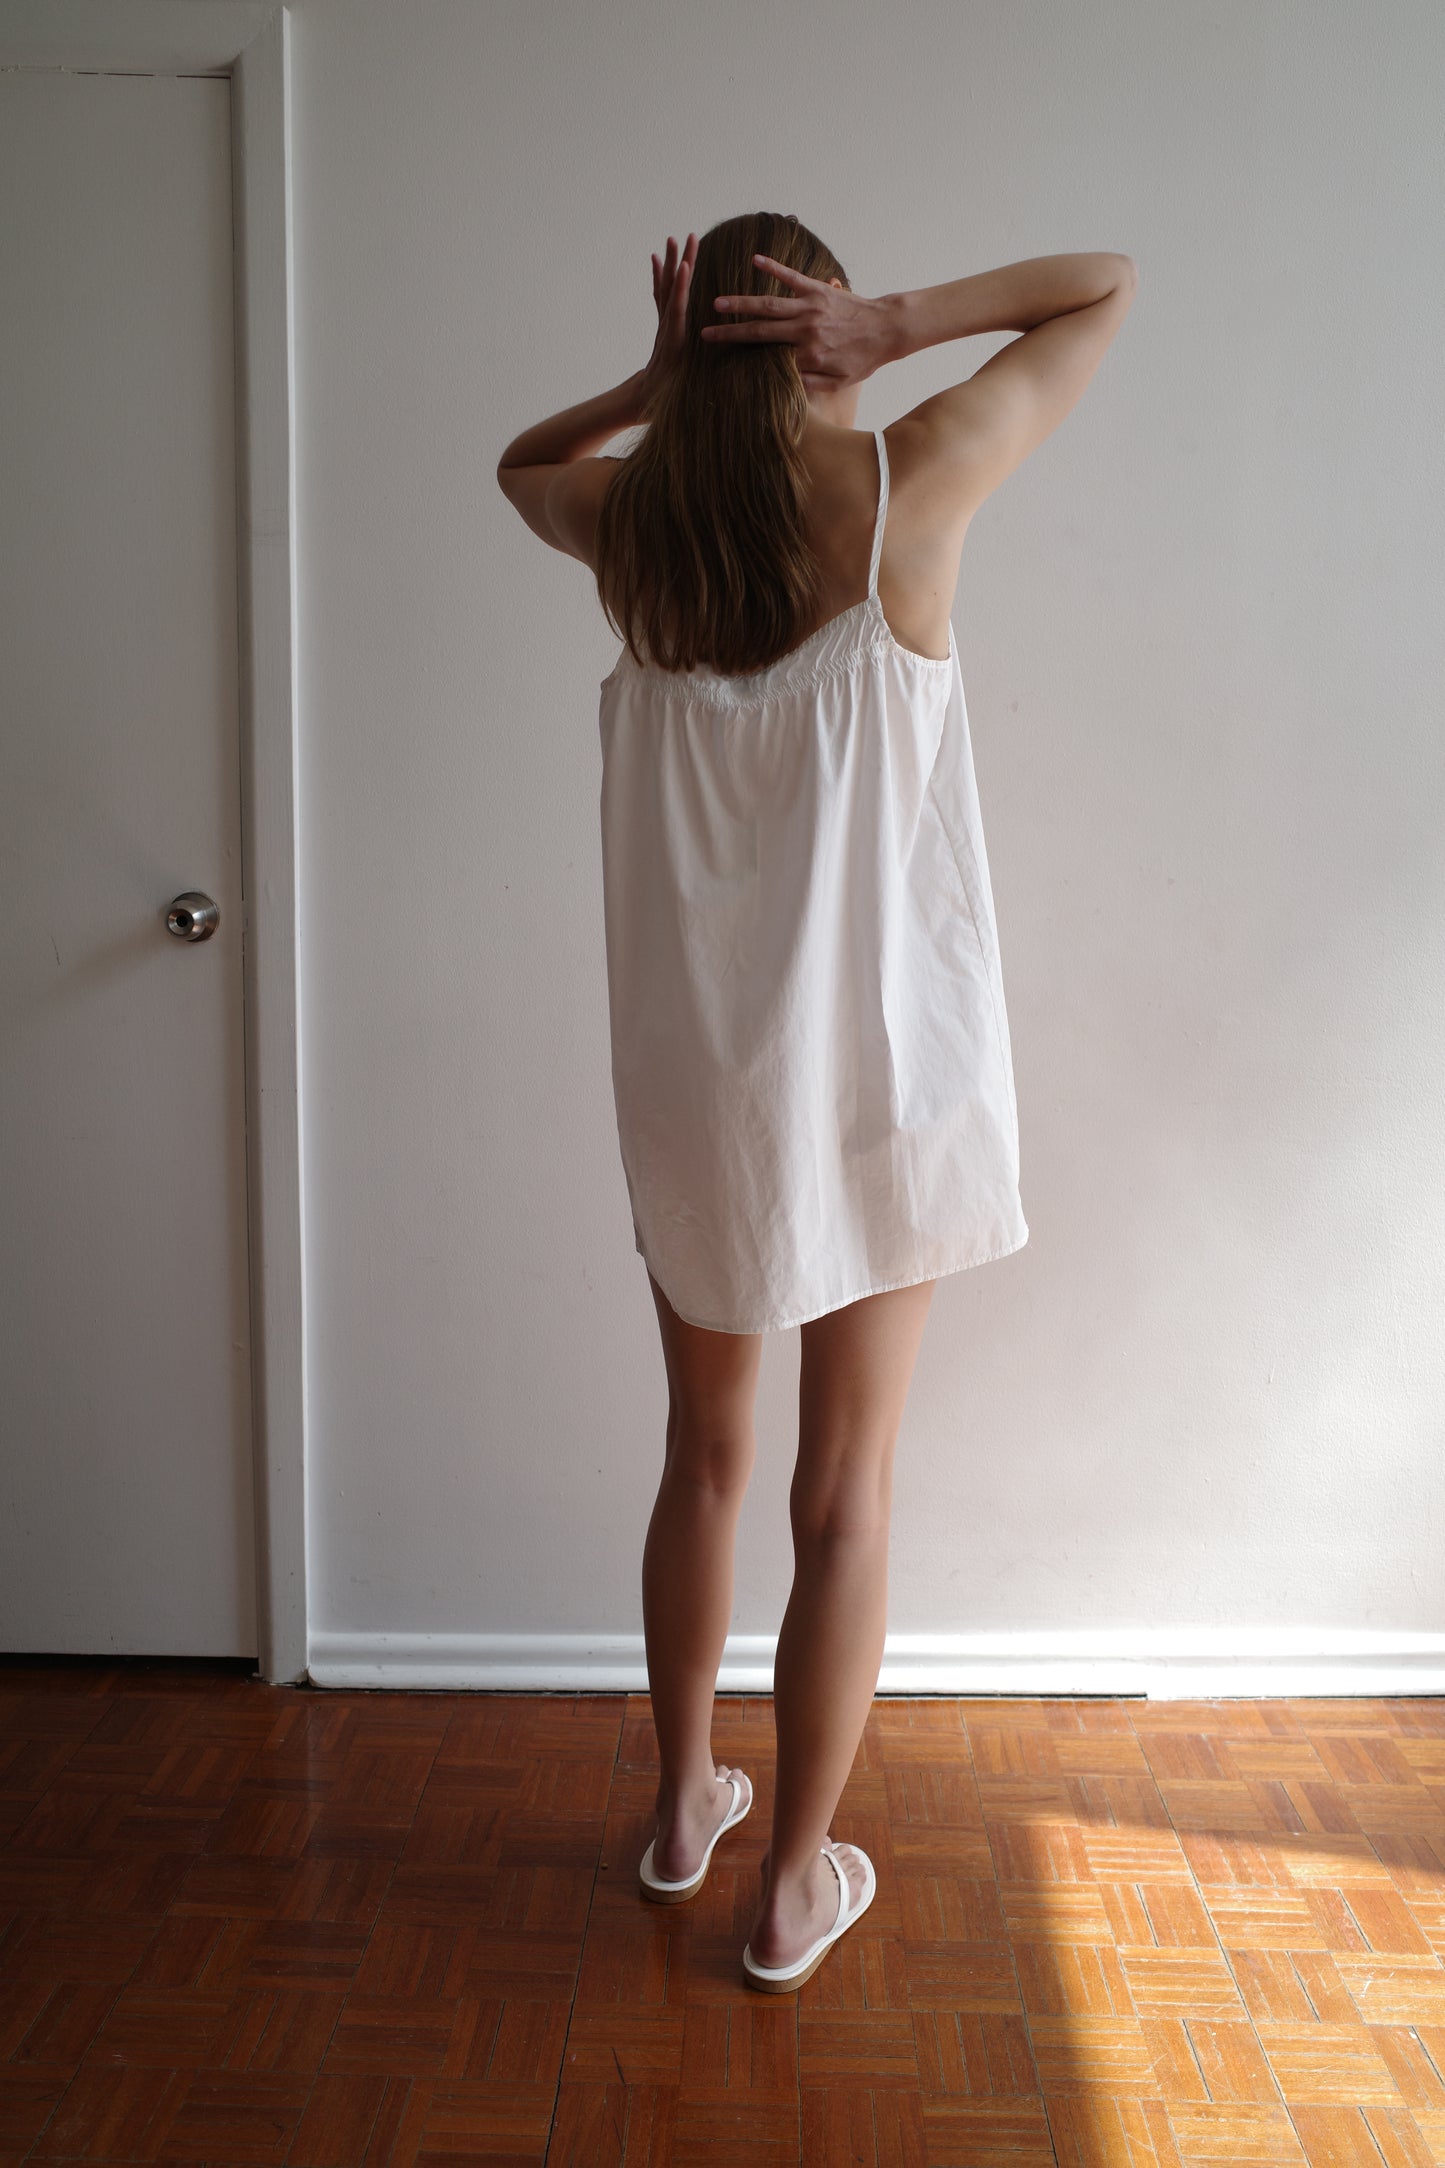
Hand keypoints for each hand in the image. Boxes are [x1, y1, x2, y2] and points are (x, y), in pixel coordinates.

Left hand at [637, 231, 697, 413]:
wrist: (642, 401)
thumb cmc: (663, 403)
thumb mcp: (678, 399)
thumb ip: (690, 392)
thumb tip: (712, 405)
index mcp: (673, 343)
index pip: (677, 310)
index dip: (681, 289)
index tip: (685, 266)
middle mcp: (667, 329)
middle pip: (673, 291)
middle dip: (682, 263)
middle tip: (689, 238)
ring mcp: (664, 325)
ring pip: (667, 289)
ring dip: (672, 263)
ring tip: (673, 239)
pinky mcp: (663, 325)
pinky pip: (660, 296)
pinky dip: (660, 276)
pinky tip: (656, 259)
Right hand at [701, 252, 896, 391]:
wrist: (888, 329)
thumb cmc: (863, 359)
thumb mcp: (839, 382)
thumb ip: (810, 383)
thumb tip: (782, 384)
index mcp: (808, 354)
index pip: (768, 355)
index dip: (744, 357)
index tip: (721, 358)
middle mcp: (805, 328)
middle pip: (760, 329)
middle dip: (730, 332)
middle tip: (705, 333)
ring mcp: (811, 306)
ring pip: (769, 303)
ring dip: (741, 302)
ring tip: (717, 303)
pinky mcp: (819, 289)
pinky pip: (792, 277)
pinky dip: (773, 267)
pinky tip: (754, 259)